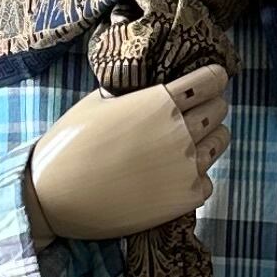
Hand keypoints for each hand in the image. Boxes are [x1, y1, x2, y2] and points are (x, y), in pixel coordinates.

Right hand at [25, 67, 228, 240]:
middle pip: (220, 109)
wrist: (56, 198)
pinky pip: (207, 180)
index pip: (211, 80)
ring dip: (209, 138)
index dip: (213, 78)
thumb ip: (133, 92)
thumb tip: (149, 86)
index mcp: (161, 101)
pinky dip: (196, 177)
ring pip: (220, 142)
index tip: (211, 80)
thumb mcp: (97, 102)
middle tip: (193, 111)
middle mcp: (181, 132)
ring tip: (189, 141)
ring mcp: (187, 167)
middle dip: (211, 105)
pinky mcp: (186, 198)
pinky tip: (175, 175)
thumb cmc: (70, 145)